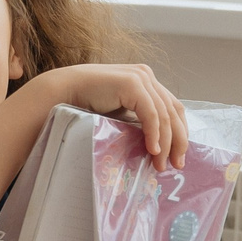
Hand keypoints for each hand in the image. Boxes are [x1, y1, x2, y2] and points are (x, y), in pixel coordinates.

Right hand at [45, 64, 190, 168]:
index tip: (177, 157)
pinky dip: (154, 133)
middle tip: (177, 164)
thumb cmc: (85, 105)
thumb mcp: (119, 113)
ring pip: (164, 114)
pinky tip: (153, 150)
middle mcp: (146, 76)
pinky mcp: (131, 83)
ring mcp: (140, 77)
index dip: (179, 133)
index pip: (172, 108)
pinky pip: (150, 113)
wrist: (61, 93)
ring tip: (161, 163)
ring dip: (166, 142)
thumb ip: (137, 120)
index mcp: (146, 80)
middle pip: (173, 111)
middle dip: (178, 140)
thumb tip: (156, 147)